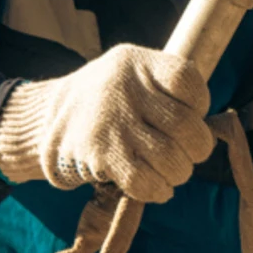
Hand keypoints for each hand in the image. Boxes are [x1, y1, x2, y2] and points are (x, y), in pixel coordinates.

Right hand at [0, 44, 214, 203]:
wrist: (48, 117)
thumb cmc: (108, 100)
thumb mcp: (132, 72)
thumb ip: (167, 87)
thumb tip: (205, 125)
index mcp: (136, 62)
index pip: (187, 80)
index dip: (200, 104)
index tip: (192, 114)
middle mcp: (123, 88)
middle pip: (185, 125)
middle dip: (198, 147)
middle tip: (191, 153)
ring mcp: (110, 123)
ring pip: (170, 158)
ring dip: (180, 172)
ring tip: (174, 171)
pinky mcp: (99, 155)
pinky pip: (144, 181)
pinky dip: (159, 190)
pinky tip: (159, 187)